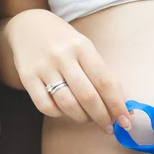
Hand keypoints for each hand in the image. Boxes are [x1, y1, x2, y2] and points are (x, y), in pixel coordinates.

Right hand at [6, 9, 131, 133]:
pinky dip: (60, 114)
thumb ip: (101, 73)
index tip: (125, 122)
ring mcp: (43, 67)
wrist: (28, 25)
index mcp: (82, 46)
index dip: (117, 105)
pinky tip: (65, 110)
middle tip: (109, 127)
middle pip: (88, 96)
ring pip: (67, 104)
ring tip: (88, 118)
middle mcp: (62, 56)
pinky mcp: (27, 77)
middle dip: (102, 117)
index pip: (105, 82)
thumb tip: (120, 105)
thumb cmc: (64, 42)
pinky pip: (46, 106)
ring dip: (83, 118)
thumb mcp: (85, 48)